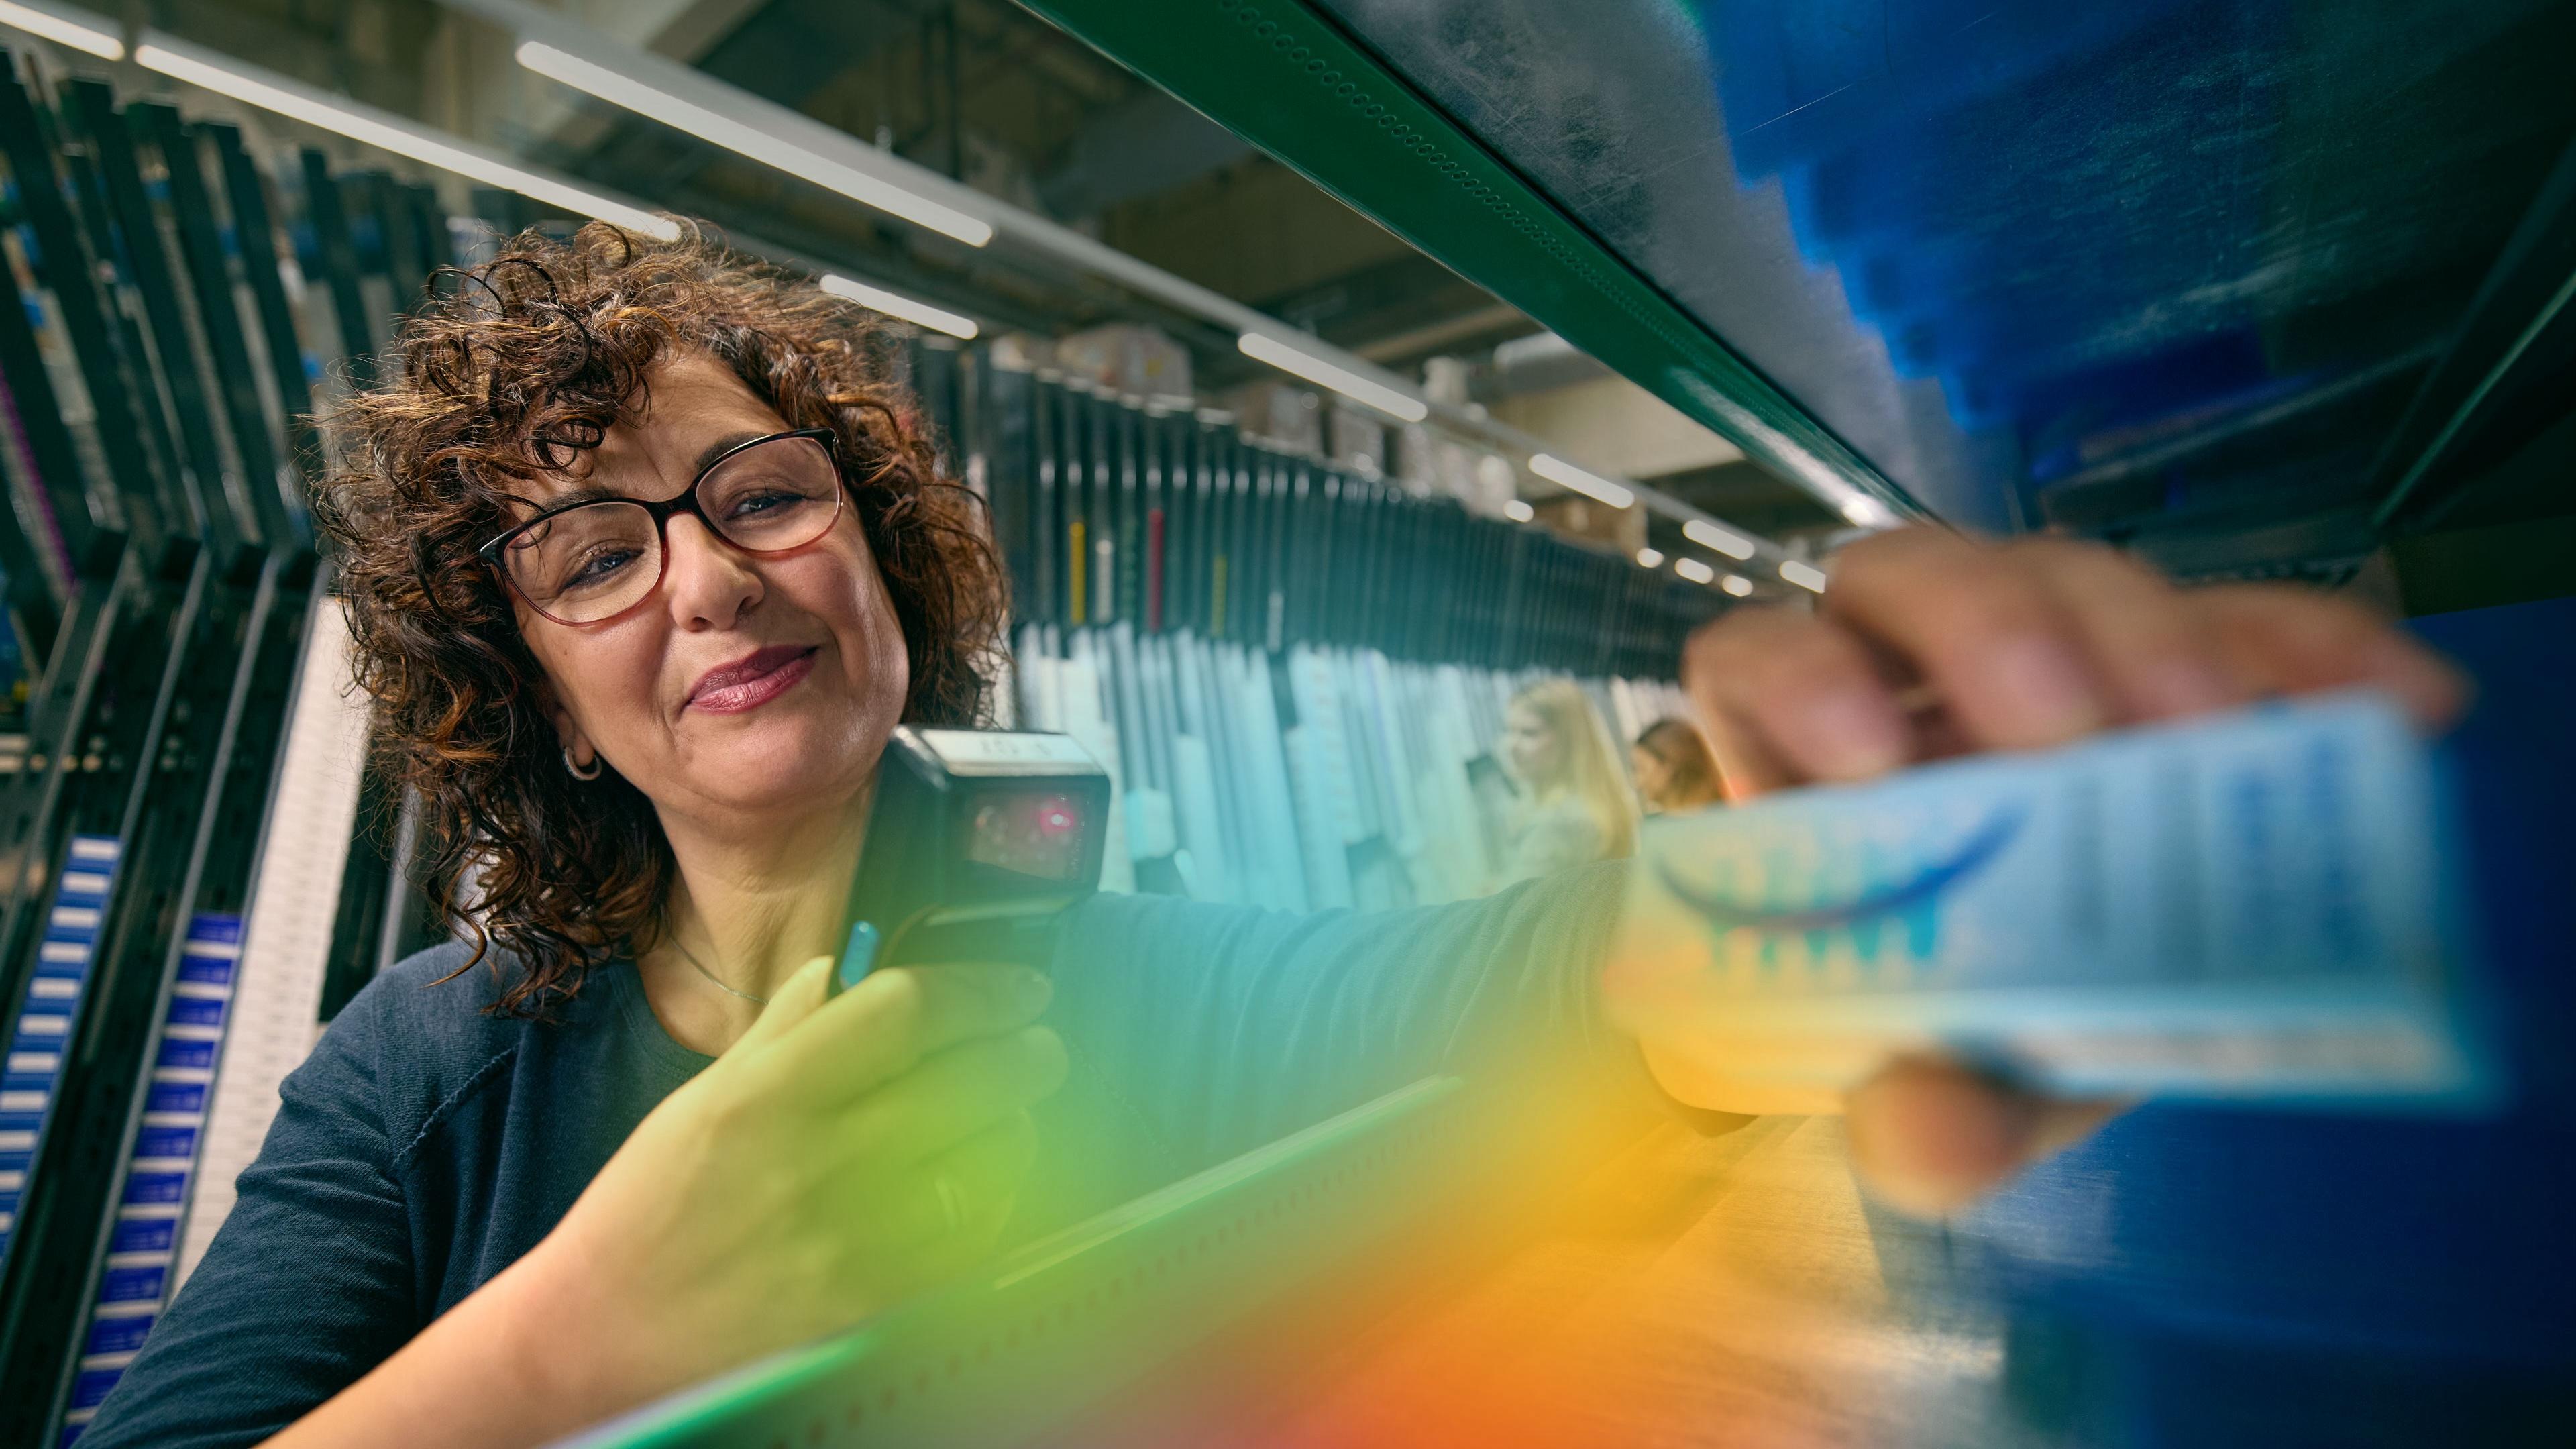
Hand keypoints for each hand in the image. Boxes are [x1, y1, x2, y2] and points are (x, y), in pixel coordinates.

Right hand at [522, 957, 1066, 1416]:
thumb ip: (778, 1033)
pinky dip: (997, 1200)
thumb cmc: (645, 1213)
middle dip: (1024, 1052)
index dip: (978, 992)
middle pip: (965, 1077)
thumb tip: (842, 969)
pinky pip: (973, 1235)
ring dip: (1016, 1124)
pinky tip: (993, 1182)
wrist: (603, 1338)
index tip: (1018, 991)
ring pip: (985, 1155)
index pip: (904, 1011)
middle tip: (1040, 1045)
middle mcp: (813, 1157)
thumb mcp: (696, 1103)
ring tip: (1016, 1113)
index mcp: (765, 1094)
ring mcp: (850, 1235)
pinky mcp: (873, 1301)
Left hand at [1667, 527, 2467, 1213]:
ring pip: (2062, 573)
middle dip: (1982, 629)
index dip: (1799, 683)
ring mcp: (2049, 650)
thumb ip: (1912, 1121)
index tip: (1873, 757)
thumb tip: (1925, 1128)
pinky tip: (2394, 700)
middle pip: (1903, 577)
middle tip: (2067, 727)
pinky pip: (2248, 615)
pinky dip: (2315, 650)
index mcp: (1806, 769)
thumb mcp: (1935, 1093)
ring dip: (2140, 632)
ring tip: (2213, 727)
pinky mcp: (2185, 659)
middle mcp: (1905, 678)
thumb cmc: (1954, 1035)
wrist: (2059, 1025)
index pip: (1756, 661)